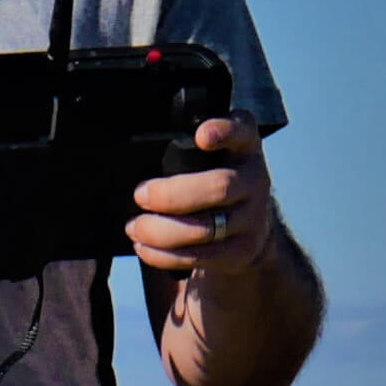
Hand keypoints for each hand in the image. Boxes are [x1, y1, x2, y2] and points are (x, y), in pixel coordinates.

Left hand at [127, 110, 273, 274]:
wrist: (249, 223)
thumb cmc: (209, 176)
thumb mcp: (206, 153)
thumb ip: (183, 147)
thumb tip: (130, 157)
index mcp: (243, 146)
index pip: (241, 130)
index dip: (223, 131)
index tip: (200, 136)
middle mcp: (254, 179)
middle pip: (219, 187)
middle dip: (172, 194)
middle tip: (140, 195)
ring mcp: (253, 218)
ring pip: (207, 228)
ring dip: (162, 231)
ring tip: (135, 226)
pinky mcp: (242, 250)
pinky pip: (202, 256)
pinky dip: (166, 255)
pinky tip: (145, 247)